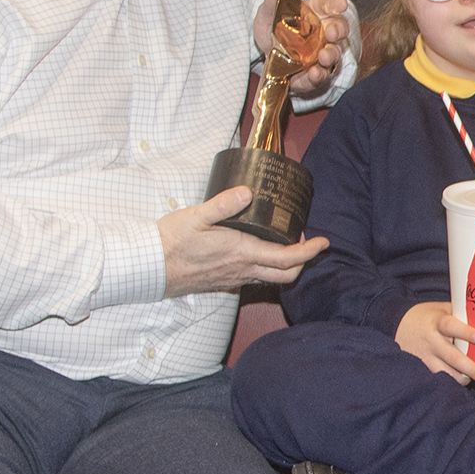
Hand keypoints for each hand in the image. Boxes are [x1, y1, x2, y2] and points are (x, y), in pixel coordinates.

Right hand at [160, 188, 327, 295]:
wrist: (151, 267)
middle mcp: (243, 270)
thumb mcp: (196, 216)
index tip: (323, 241)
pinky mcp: (225, 282)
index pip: (287, 258)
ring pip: (271, 279)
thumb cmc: (172, 241)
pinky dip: (267, 269)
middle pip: (286, 274)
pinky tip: (259, 252)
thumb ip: (223, 204)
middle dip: (303, 260)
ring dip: (286, 265)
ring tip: (285, 243)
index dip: (309, 251)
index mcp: (242, 252)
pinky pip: (255, 279)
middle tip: (305, 240)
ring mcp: (234, 279)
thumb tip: (248, 192)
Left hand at [259, 0, 350, 95]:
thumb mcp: (268, 13)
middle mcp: (324, 33)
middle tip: (333, 33)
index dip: (336, 3)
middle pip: (340, 29)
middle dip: (339, 30)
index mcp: (316, 12)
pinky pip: (322, 76)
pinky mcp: (315, 74)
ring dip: (331, 55)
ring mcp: (322, 54)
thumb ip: (272, 2)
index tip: (340, 4)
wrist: (266, 55)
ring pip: (334, 54)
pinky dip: (319, 75)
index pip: (330, 4)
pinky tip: (314, 73)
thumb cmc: (274, 29)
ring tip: (324, 56)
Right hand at [396, 301, 474, 383]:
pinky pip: (438, 378)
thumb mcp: (441, 309)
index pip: (451, 326)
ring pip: (446, 373)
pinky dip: (451, 381)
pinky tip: (463, 382)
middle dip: (471, 369)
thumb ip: (461, 313)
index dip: (466, 332)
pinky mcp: (422, 367)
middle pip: (452, 357)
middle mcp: (431, 341)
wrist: (395, 325)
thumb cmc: (425, 315)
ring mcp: (426, 357)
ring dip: (462, 379)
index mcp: (437, 322)